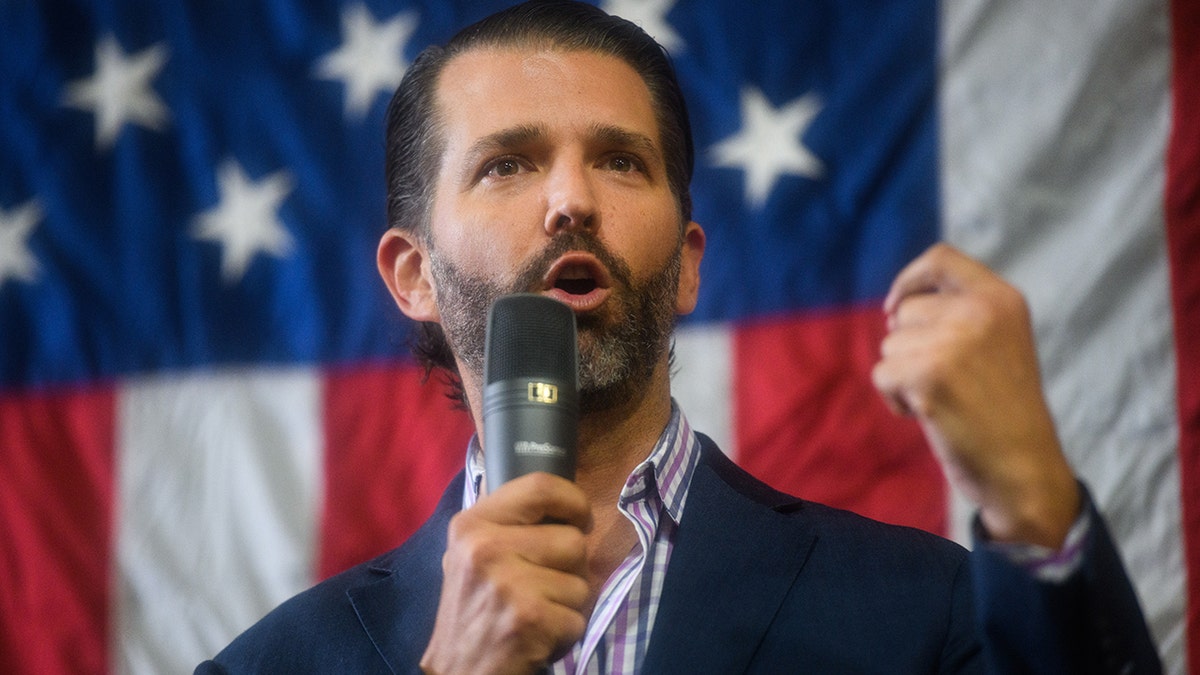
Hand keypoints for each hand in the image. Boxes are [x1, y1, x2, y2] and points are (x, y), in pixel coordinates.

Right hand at [420, 473, 591, 674]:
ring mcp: (507, 583)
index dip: (573, 500)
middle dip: (570, 569)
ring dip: (567, 605)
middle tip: (541, 589)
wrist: (455, 672)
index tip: (580, 519)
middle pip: (573, 540)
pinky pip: (579, 618)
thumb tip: (566, 505)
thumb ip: (510, 525)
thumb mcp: (474, 554)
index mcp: (472, 524)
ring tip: (535, 614)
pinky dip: (565, 634)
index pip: (540, 486)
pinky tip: (537, 637)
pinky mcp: (528, 618)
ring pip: (581, 582)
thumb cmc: (474, 611)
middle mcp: (486, 548)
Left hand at [871, 244, 1080, 547]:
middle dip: (908, 346)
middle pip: (905, 310)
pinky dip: (894, 399)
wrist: (1024, 470)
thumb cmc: (1002, 411)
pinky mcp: (929, 375)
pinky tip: (928, 415)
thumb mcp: (996, 344)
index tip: (892, 307)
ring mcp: (955, 341)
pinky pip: (882, 375)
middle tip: (946, 381)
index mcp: (1002, 298)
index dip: (908, 280)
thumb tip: (893, 307)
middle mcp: (980, 312)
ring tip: (945, 399)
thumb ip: (959, 314)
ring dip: (903, 376)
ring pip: (890, 345)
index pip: (940, 258)